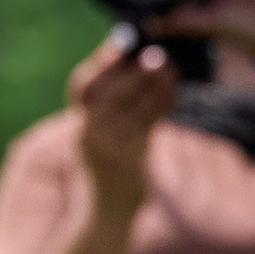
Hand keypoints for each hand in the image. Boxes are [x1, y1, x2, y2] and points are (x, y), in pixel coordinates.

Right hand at [67, 32, 180, 205]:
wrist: (112, 208)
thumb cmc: (114, 164)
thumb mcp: (107, 134)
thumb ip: (115, 105)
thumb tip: (136, 63)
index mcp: (82, 126)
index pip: (85, 88)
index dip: (102, 65)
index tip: (122, 45)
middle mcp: (89, 136)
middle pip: (110, 97)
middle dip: (134, 74)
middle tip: (156, 55)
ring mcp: (107, 150)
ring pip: (131, 111)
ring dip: (153, 87)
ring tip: (170, 68)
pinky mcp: (127, 161)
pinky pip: (146, 127)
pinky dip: (160, 106)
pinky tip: (173, 91)